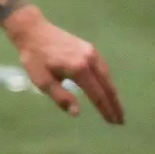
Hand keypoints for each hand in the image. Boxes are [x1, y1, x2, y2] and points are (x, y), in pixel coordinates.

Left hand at [5, 7, 123, 123]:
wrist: (33, 30)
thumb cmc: (34, 58)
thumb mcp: (42, 81)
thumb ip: (60, 97)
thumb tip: (77, 112)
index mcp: (78, 69)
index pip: (97, 95)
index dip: (105, 110)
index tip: (113, 122)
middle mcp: (89, 59)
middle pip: (107, 86)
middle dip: (114, 104)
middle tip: (121, 121)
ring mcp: (91, 52)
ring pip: (107, 76)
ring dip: (112, 93)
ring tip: (116, 108)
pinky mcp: (89, 48)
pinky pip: (102, 68)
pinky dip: (107, 81)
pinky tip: (106, 89)